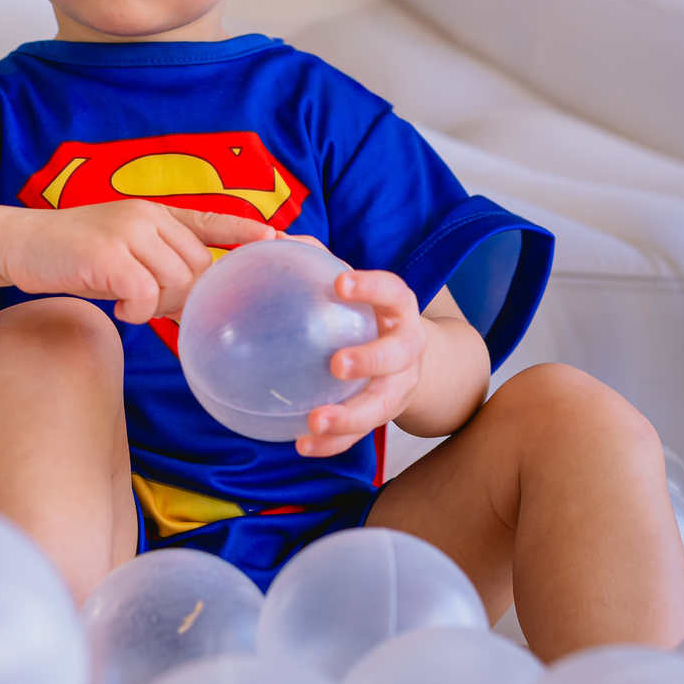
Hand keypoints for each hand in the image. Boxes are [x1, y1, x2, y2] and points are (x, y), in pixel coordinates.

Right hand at [0, 202, 274, 324]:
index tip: (273, 237)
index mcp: (153, 212)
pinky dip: (135, 311)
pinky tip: (117, 308)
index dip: (242, 230)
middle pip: (196, 267)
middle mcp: (146, 215)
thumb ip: (157, 261)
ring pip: (175, 283)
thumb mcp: (121, 247)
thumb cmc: (72, 255)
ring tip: (127, 302)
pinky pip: (145, 296)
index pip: (208, 218)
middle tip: (148, 304)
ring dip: (156, 305)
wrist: (20, 244)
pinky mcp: (108, 254)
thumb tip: (192, 299)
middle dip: (181, 296)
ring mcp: (128, 231)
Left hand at [296, 269, 426, 457]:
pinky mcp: (382, 415)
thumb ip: (315, 260)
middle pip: (396, 355)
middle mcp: (405, 349)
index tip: (342, 281)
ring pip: (380, 405)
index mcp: (398, 310)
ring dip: (350, 417)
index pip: (392, 292)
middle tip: (337, 364)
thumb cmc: (367, 313)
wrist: (411, 359)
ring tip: (316, 421)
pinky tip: (302, 445)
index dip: (371, 286)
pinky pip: (358, 435)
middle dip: (370, 359)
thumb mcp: (353, 286)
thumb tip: (272, 238)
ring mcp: (397, 386)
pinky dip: (332, 444)